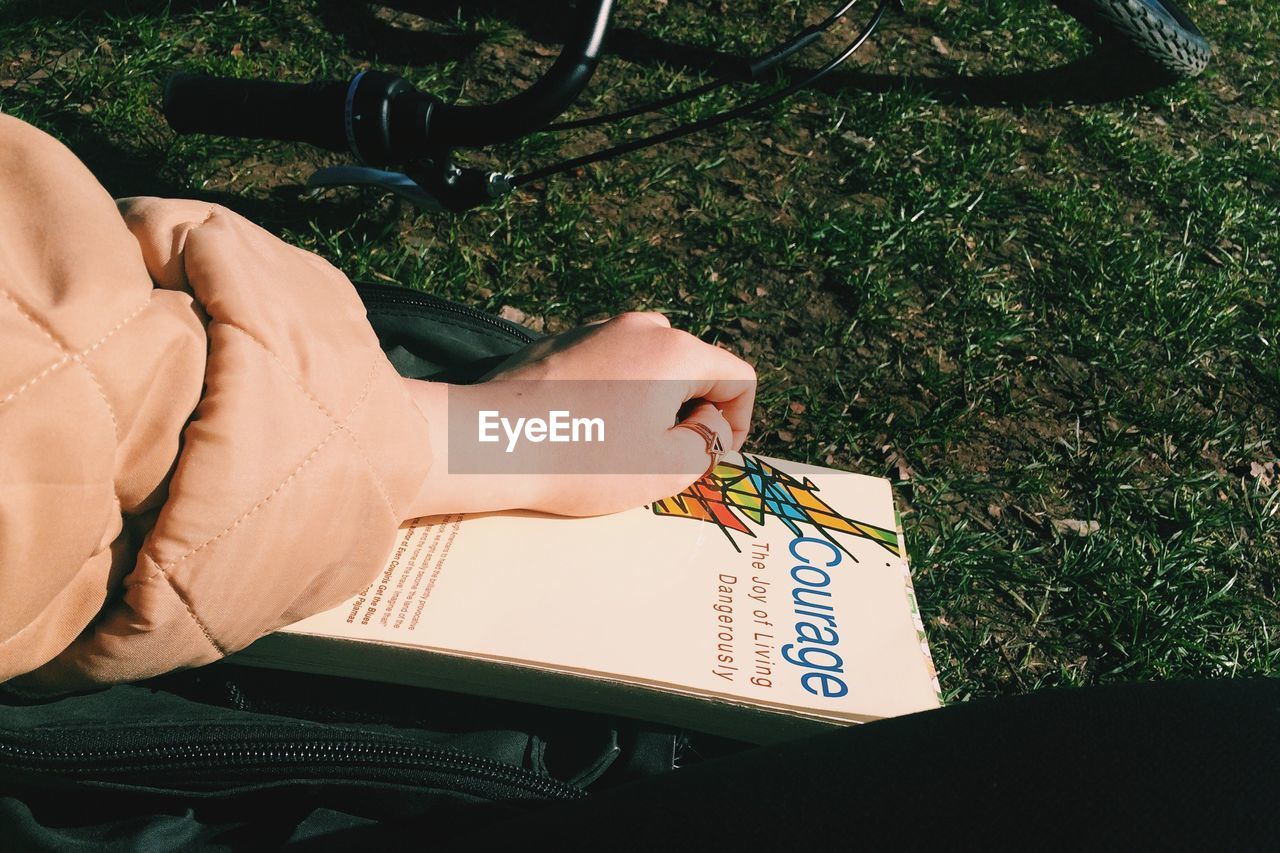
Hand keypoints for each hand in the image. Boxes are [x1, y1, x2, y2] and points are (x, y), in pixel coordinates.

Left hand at [403, 312, 755, 517]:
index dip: (737, 422)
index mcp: (676, 351)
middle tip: (665, 456)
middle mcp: (641, 328)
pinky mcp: (560, 342)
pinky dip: (614, 394)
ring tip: (622, 445)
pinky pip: (610, 365)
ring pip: (651, 365)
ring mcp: (597, 329)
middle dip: (692, 411)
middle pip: (694, 367)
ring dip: (652, 403)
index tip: (710, 454)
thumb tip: (709, 422)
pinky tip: (585, 430)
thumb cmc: (583, 461)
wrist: (491, 444)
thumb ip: (708, 443)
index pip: (738, 377)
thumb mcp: (668, 467)